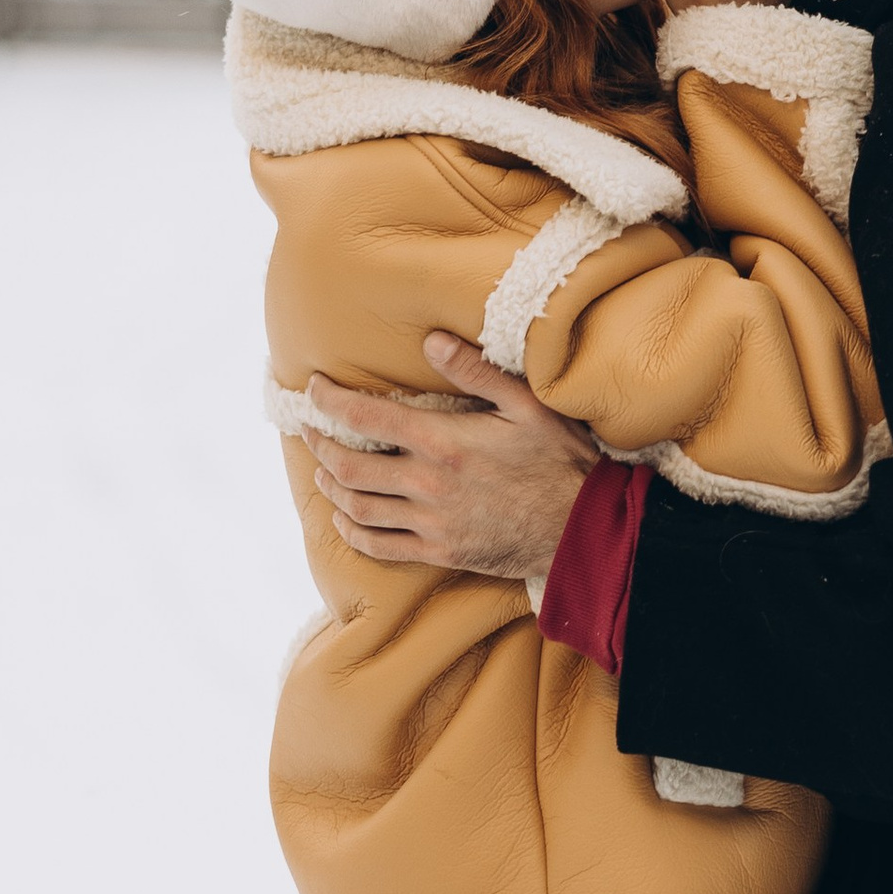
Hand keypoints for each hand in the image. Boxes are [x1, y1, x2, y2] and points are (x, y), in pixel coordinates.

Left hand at [305, 334, 597, 580]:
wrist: (582, 530)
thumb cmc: (560, 462)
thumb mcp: (529, 405)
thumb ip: (477, 371)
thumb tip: (432, 341)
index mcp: (444, 442)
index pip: (366, 417)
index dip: (330, 401)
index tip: (313, 389)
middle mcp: (428, 484)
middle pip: (350, 466)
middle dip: (321, 445)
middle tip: (310, 429)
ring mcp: (431, 523)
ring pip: (358, 507)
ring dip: (331, 487)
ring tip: (321, 471)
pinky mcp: (440, 552)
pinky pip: (380, 546)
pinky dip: (353, 532)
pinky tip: (345, 519)